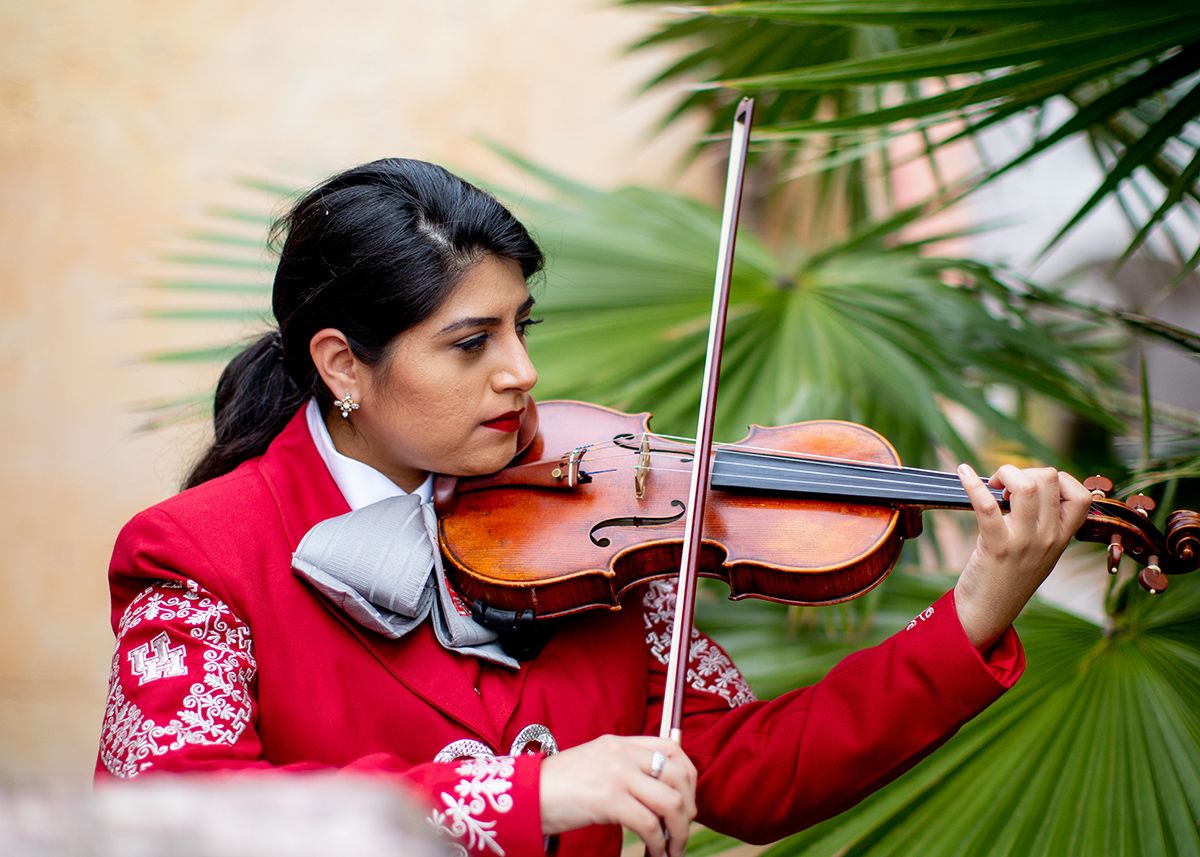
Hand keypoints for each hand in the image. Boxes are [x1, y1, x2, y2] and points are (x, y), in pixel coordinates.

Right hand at [539, 734, 696, 856]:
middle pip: (679, 775)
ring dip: (678, 831)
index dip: (688, 777)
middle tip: (681, 830)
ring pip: (671, 801)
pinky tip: (654, 853)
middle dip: (688, 808)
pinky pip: (649, 824)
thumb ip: (624, 768)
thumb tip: (658, 792)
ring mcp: (617, 774)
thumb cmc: (558, 785)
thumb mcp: (596, 764)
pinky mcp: (609, 799)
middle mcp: (623, 753)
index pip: (672, 749)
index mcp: (621, 743)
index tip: (687, 802)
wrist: (525, 793)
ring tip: (671, 849)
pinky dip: (658, 844)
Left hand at [954, 463, 1091, 650]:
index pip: (1082, 496)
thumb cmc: (1009, 576)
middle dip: (1024, 471)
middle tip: (1004, 487)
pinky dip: (972, 484)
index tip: (1033, 487)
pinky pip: (987, 506)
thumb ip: (1043, 524)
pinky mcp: (997, 546)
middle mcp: (1049, 538)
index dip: (1058, 480)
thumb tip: (1025, 486)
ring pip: (1028, 486)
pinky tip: (963, 473)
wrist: (989, 612)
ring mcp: (1025, 542)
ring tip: (993, 485)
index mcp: (1062, 538)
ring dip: (1007, 474)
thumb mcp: (1040, 551)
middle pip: (1050, 479)